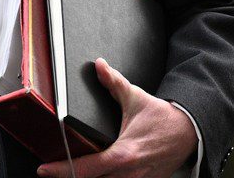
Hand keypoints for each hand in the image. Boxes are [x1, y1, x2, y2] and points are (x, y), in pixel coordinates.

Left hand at [37, 58, 197, 177]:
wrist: (189, 132)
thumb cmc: (161, 118)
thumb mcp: (135, 98)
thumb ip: (113, 82)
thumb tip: (99, 65)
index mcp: (123, 154)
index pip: (86, 168)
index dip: (62, 170)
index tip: (44, 170)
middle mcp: (129, 174)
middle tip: (53, 171)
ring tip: (70, 173)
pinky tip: (94, 176)